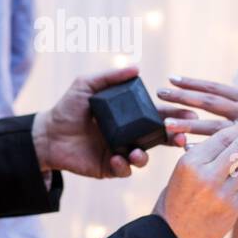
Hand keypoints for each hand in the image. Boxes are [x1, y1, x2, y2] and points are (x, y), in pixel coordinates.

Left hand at [31, 65, 193, 177]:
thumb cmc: (68, 107)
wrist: (47, 133)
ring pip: (144, 158)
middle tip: (180, 139)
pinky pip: (123, 170)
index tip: (190, 114)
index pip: (157, 116)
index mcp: (129, 117)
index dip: (175, 116)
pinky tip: (116, 157)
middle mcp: (129, 135)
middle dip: (173, 139)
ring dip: (145, 156)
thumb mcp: (86, 86)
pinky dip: (123, 165)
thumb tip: (136, 67)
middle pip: (158, 138)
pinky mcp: (109, 167)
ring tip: (137, 152)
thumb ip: (110, 77)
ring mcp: (120, 152)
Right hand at [152, 125, 237, 237]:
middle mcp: (207, 175)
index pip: (222, 137)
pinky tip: (229, 187)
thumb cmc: (175, 199)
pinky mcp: (233, 207)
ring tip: (235, 167)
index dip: (236, 131)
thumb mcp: (181, 172)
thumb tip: (227, 136)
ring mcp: (222, 193)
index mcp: (190, 162)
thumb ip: (203, 156)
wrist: (171, 236)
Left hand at [157, 76, 237, 180]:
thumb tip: (221, 106)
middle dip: (182, 95)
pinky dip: (204, 148)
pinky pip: (224, 147)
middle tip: (159, 92)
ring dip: (187, 122)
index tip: (171, 78)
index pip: (215, 87)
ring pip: (212, 124)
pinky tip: (187, 149)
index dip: (192, 82)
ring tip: (165, 122)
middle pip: (209, 99)